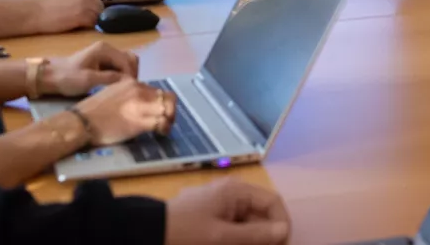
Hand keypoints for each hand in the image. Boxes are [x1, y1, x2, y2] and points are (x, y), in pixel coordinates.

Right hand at [33, 0, 102, 32]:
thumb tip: (84, 1)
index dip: (92, 6)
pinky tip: (78, 28)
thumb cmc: (43, 3)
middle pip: (99, 5)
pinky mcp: (83, 15)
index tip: (86, 13)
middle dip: (94, 13)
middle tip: (83, 21)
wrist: (34, 12)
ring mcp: (85, 3)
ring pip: (98, 14)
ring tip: (79, 26)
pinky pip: (93, 22)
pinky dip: (88, 27)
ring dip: (91, 21)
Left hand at [41, 40, 138, 97]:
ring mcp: (106, 54)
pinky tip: (117, 86)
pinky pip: (119, 66)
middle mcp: (108, 48)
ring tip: (124, 89)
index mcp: (105, 49)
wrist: (51, 77)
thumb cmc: (68, 78)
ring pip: (126, 62)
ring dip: (128, 74)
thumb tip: (128, 81)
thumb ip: (109, 78)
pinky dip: (122, 75)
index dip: (131, 76)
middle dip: (132, 74)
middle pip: (130, 59)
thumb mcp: (88, 80)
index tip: (130, 91)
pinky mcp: (103, 61)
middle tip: (128, 90)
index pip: (127, 61)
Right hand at [74, 78, 175, 145]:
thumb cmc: (94, 111)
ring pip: (167, 109)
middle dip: (170, 109)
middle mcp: (139, 90)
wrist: (82, 122)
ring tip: (165, 127)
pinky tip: (161, 132)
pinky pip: (161, 122)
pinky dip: (165, 128)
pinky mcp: (138, 121)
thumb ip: (130, 93)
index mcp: (133, 83)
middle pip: (166, 97)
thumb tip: (142, 101)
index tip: (160, 112)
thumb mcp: (114, 92)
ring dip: (170, 119)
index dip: (161, 102)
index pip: (157, 90)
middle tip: (167, 120)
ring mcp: (140, 105)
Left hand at [165, 180, 290, 244]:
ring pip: (247, 224)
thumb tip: (284, 231)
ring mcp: (219, 205)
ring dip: (251, 240)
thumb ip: (254, 234)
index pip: (273, 202)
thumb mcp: (221, 237)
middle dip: (265, 237)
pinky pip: (233, 229)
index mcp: (236, 190)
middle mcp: (231, 193)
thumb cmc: (185, 234)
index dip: (281, 225)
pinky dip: (237, 240)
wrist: (146, 234)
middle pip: (261, 215)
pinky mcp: (209, 218)